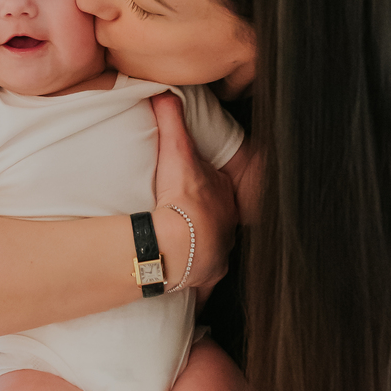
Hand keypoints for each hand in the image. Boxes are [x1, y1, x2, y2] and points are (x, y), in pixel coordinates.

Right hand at [150, 93, 237, 293]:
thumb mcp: (175, 155)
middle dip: (210, 223)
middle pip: (221, 224)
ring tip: (189, 253)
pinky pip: (202, 288)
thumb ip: (171, 123)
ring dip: (204, 254)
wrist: (178, 245)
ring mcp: (216, 257)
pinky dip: (197, 291)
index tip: (198, 191)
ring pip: (215, 254)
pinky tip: (191, 295)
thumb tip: (165, 94)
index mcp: (224, 201)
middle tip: (191, 222)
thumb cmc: (182, 201)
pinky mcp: (202, 280)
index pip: (222, 191)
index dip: (212, 189)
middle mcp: (225, 231)